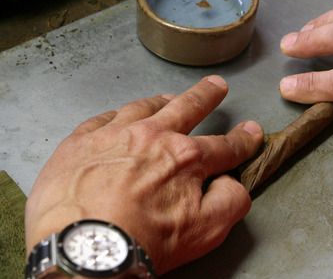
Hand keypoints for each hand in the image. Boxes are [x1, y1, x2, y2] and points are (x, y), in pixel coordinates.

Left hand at [25, 76, 262, 273]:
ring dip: (161, 101)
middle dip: (206, 96)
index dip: (242, 140)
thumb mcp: (205, 231)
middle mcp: (153, 136)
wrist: (82, 247)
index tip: (251, 131)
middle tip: (216, 86)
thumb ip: (229, 202)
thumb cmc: (142, 242)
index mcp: (186, 158)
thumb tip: (232, 182)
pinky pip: (102, 118)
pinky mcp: (81, 141)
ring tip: (168, 97)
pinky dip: (116, 115)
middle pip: (186, 108)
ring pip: (143, 107)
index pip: (223, 146)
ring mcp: (114, 134)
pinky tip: (117, 116)